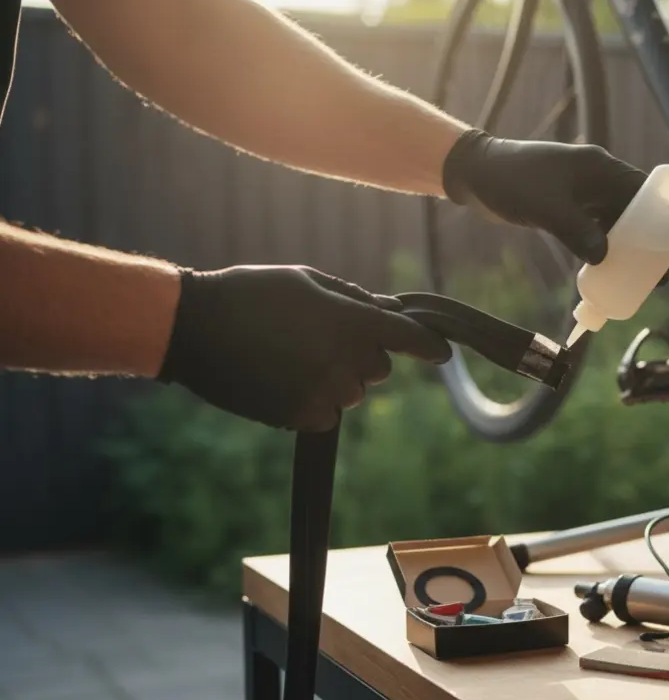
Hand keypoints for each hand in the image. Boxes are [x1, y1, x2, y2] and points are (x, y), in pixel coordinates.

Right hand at [156, 265, 450, 431]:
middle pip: (379, 367)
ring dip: (334, 378)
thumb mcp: (306, 281)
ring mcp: (328, 394)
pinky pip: (327, 412)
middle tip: (317, 338)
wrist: (194, 330)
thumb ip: (354, 298)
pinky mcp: (304, 418)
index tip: (444, 354)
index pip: (410, 339)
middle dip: (360, 354)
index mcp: (354, 322)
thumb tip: (389, 309)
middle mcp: (349, 362)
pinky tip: (279, 379)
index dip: (429, 346)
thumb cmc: (251, 293)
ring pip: (352, 391)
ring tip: (288, 356)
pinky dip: (312, 400)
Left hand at [441, 129, 647, 264]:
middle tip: (665, 273)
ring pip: (619, 224)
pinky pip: (598, 231)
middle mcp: (598, 179)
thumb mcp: (546, 208)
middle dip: (654, 242)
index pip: (648, 193)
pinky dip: (606, 250)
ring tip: (642, 280)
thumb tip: (606, 258)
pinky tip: (609, 272)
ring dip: (631, 249)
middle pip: (639, 212)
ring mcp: (584, 194)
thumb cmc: (512, 181)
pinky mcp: (569, 208)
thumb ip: (576, 232)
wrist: (477, 174)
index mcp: (601, 169)